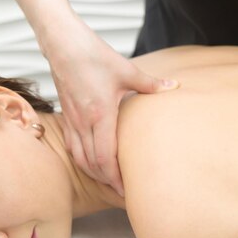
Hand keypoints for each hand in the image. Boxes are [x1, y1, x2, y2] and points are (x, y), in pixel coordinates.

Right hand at [47, 20, 178, 196]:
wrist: (62, 44)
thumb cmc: (93, 55)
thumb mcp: (126, 70)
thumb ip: (150, 84)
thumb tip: (174, 87)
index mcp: (100, 114)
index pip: (105, 157)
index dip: (115, 178)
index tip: (127, 191)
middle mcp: (83, 122)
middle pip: (92, 163)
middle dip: (107, 181)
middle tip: (122, 193)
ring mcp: (72, 120)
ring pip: (79, 157)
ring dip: (94, 172)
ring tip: (109, 182)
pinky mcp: (66, 115)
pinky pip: (72, 145)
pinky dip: (82, 159)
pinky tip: (92, 162)